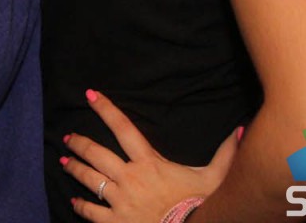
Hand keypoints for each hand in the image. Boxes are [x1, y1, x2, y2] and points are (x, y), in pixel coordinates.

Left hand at [62, 90, 235, 221]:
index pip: (123, 128)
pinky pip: (91, 212)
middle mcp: (129, 178)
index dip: (106, 109)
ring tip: (63, 162)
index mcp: (148, 162)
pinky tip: (73, 201)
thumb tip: (241, 129)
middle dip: (79, 143)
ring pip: (89, 179)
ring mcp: (119, 201)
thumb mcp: (214, 178)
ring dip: (74, 169)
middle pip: (96, 153)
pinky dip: (80, 206)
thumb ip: (225, 153)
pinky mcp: (114, 222)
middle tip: (67, 137)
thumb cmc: (200, 206)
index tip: (90, 94)